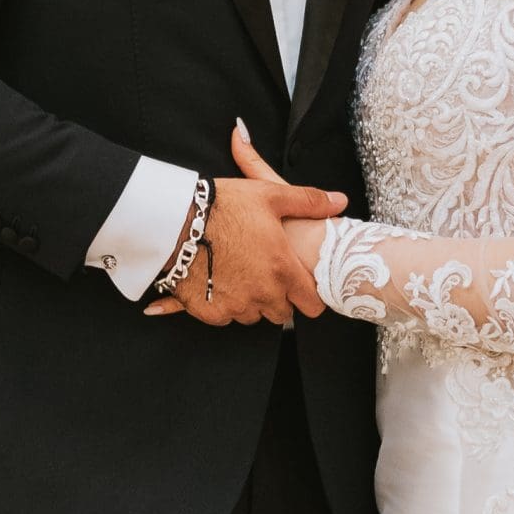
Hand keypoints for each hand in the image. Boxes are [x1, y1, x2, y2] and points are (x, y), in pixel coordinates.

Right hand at [144, 122, 343, 325]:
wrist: (174, 221)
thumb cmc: (224, 206)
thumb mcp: (270, 195)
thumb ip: (309, 201)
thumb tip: (340, 201)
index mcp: (282, 270)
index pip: (311, 305)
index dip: (309, 297)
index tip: (302, 287)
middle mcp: (262, 294)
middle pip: (281, 313)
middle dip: (278, 298)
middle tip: (266, 274)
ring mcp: (234, 306)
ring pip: (252, 316)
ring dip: (251, 301)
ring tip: (240, 274)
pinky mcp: (209, 311)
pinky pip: (225, 317)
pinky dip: (224, 304)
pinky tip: (219, 282)